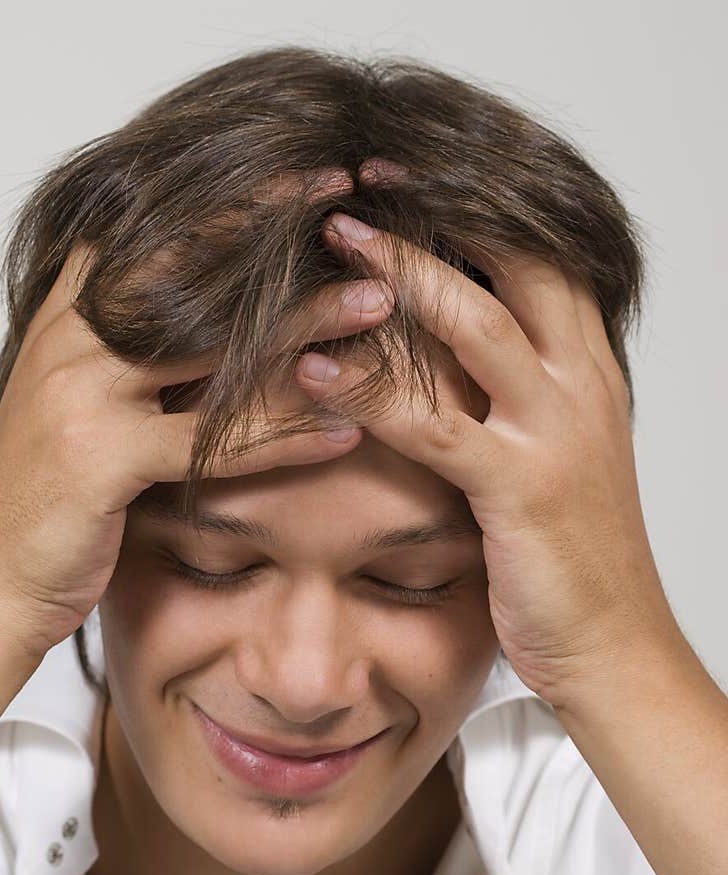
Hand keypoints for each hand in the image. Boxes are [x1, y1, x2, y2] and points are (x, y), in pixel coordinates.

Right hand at [0, 169, 392, 661]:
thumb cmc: (48, 504)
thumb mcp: (82, 411)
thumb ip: (130, 361)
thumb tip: (216, 334)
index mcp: (67, 318)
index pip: (153, 233)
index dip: (232, 202)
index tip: (304, 179)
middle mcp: (72, 339)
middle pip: (191, 273)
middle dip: (281, 242)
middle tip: (361, 217)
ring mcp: (81, 392)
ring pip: (212, 347)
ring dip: (304, 327)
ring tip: (376, 307)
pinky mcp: (102, 457)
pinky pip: (213, 442)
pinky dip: (284, 438)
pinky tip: (344, 432)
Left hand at [293, 176, 676, 710]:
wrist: (613, 645)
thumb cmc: (572, 559)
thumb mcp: (551, 460)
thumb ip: (508, 402)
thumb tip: (440, 363)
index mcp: (588, 372)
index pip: (540, 257)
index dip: (475, 208)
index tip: (405, 176)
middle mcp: (581, 385)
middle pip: (514, 263)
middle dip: (435, 213)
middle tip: (356, 182)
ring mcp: (556, 432)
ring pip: (476, 324)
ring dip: (398, 276)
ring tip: (330, 241)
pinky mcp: (523, 487)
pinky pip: (435, 423)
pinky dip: (370, 394)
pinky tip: (314, 373)